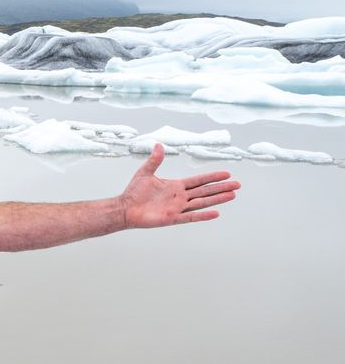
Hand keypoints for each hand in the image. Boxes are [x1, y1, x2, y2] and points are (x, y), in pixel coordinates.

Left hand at [120, 144, 239, 227]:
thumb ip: (154, 160)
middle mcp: (180, 197)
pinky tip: (216, 212)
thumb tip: (158, 145)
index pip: (199, 180)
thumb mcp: (145, 172)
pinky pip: (190, 216)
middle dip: (221, 188)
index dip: (212, 177)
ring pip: (202, 202)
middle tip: (238, 185)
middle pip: (205, 191)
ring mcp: (177, 208)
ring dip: (217, 199)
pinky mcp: (172, 218)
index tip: (227, 174)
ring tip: (232, 195)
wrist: (124, 208)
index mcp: (176, 186)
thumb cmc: (133, 192)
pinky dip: (202, 215)